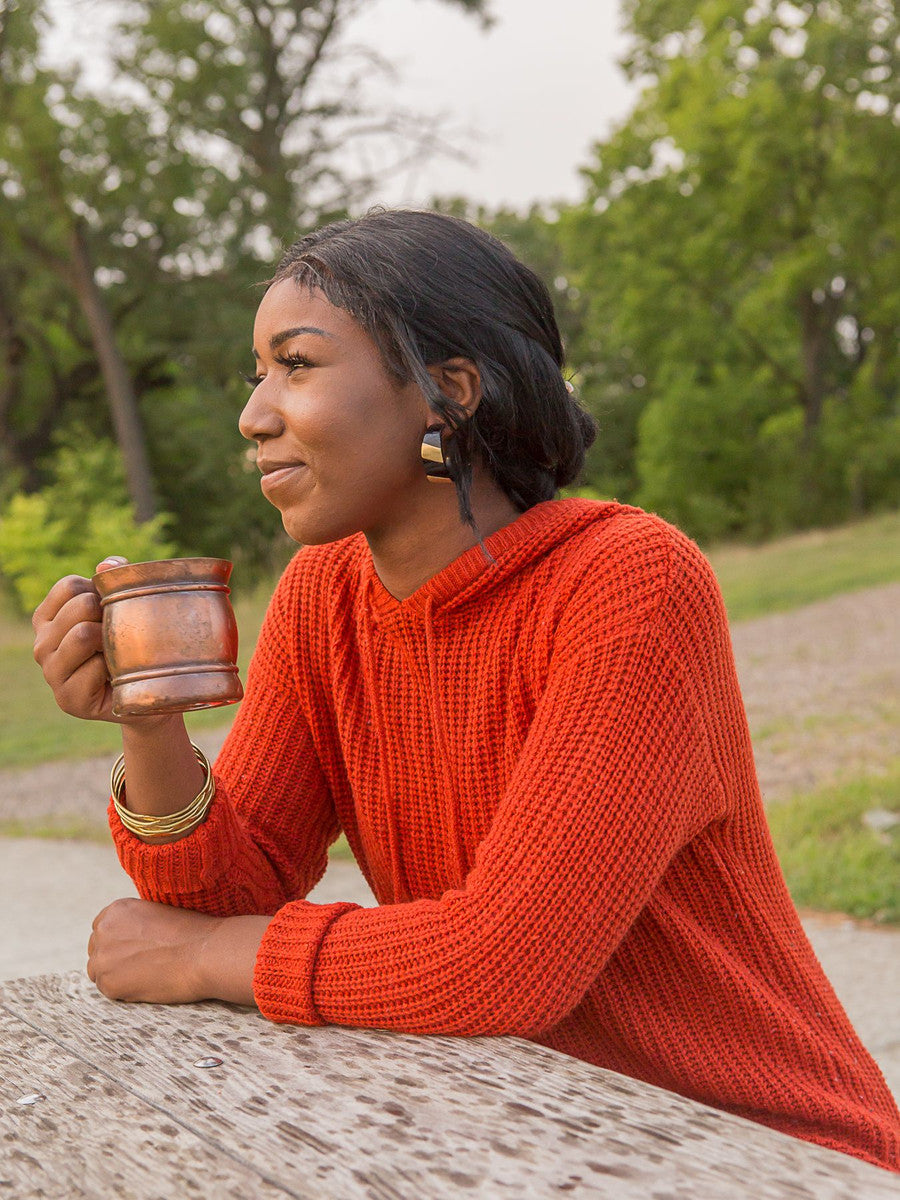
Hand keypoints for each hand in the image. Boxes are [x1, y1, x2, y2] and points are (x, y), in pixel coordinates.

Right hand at [32, 556, 136, 723]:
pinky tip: (116, 679)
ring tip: (118, 654)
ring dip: (111, 641)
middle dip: (110, 615)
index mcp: (47, 619)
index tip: (111, 611)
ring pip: (83, 634)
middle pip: (79, 606)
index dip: (99, 591)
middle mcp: (41, 645)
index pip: (69, 586)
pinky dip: (115, 669)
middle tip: (120, 636)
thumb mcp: (122, 610)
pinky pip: (96, 667)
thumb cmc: (131, 647)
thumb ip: (114, 580)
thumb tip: (107, 563)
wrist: (147, 696)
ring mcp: (51, 673)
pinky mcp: (67, 698)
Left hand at [87, 897, 269, 1005]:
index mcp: (117, 910)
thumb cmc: (192, 932)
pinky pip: (108, 990)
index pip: (103, 928)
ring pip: (98, 971)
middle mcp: (103, 930)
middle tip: (140, 965)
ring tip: (145, 974)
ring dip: (116, 975)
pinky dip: (124, 990)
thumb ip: (135, 923)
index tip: (133, 949)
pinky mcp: (109, 983)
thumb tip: (126, 940)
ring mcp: (103, 957)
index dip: (118, 940)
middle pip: (97, 949)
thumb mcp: (158, 913)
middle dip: (113, 958)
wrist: (204, 952)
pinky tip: (147, 983)